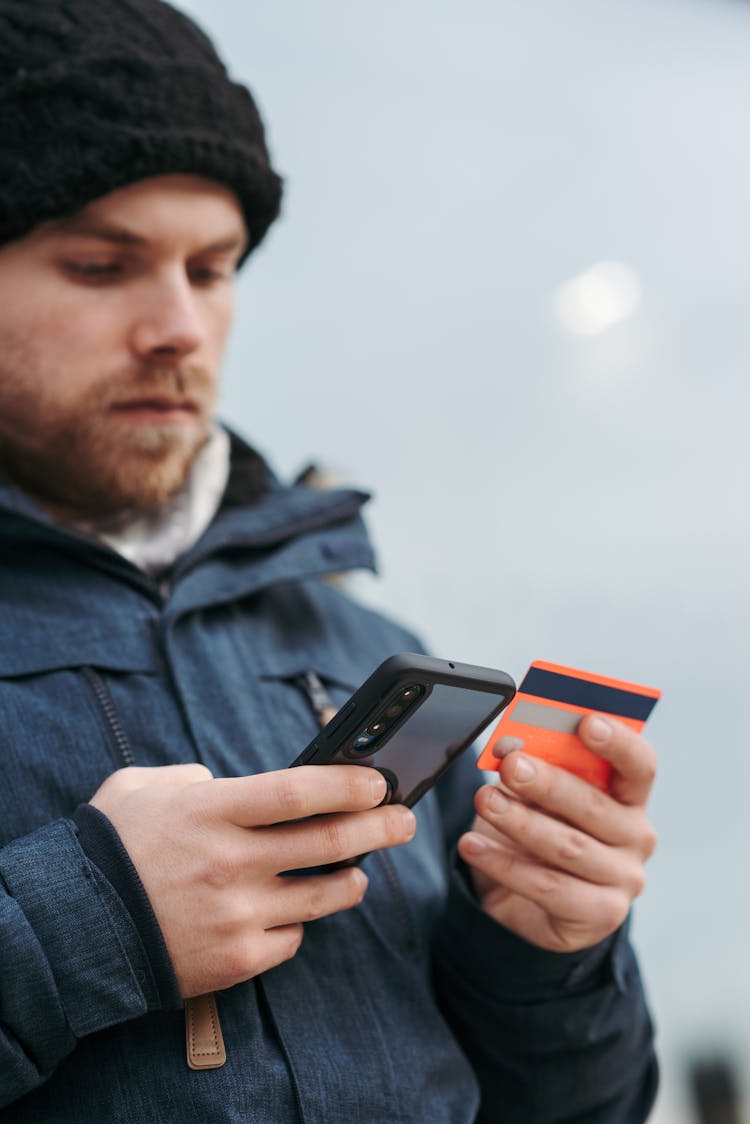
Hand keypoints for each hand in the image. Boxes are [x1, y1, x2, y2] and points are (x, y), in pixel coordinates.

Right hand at [90, 763, 415, 996]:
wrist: (74, 929)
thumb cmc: (110, 850)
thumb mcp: (144, 788)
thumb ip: (196, 777)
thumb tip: (230, 783)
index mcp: (211, 812)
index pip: (299, 791)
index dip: (348, 783)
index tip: (379, 779)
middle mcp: (231, 862)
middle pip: (328, 842)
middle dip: (380, 827)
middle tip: (404, 819)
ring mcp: (237, 914)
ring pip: (323, 896)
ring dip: (353, 878)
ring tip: (362, 868)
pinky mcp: (236, 959)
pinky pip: (291, 939)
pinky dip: (300, 923)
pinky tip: (297, 910)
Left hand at [457, 715, 656, 951]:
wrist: (520, 899)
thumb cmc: (537, 829)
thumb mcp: (536, 796)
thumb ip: (534, 769)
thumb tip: (511, 745)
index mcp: (629, 797)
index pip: (639, 765)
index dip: (618, 742)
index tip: (586, 722)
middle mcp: (637, 837)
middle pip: (595, 806)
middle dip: (549, 783)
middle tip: (511, 765)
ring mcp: (623, 880)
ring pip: (568, 847)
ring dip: (520, 822)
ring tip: (484, 801)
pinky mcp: (599, 915)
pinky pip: (548, 887)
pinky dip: (504, 864)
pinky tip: (473, 846)